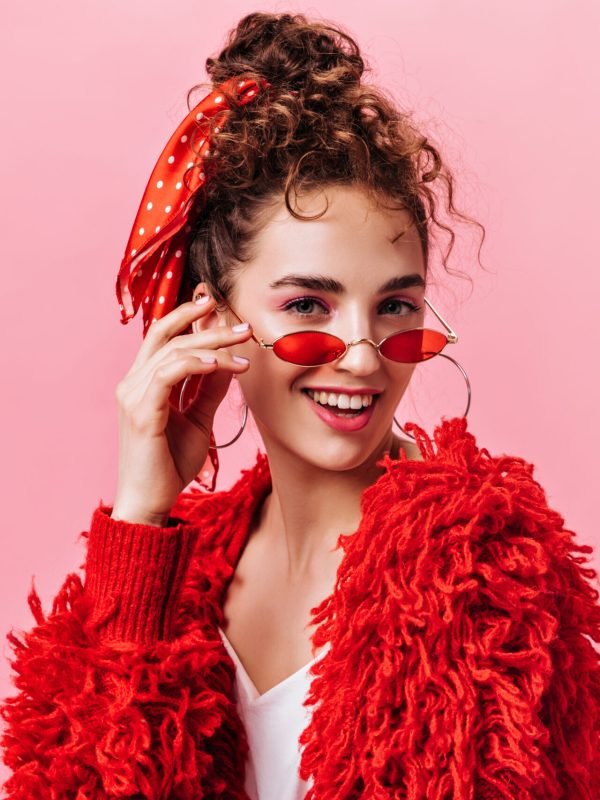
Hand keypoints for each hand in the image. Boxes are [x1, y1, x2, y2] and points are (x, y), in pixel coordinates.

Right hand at [110, 295, 251, 524]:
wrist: (151, 502)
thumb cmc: (170, 463)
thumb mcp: (198, 419)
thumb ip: (209, 389)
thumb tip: (228, 361)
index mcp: (143, 382)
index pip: (163, 336)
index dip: (188, 317)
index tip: (219, 306)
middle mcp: (133, 382)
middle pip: (168, 336)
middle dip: (207, 325)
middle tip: (243, 325)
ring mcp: (133, 395)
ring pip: (173, 352)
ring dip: (212, 346)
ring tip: (243, 348)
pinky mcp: (141, 411)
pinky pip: (169, 374)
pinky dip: (196, 364)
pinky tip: (221, 364)